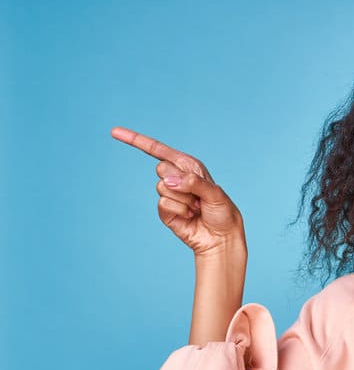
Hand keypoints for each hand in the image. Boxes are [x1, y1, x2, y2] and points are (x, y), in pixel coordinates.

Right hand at [111, 126, 245, 255]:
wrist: (221, 237)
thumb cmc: (222, 212)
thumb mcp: (215, 193)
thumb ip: (194, 183)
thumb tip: (168, 182)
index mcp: (188, 166)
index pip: (158, 150)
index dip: (136, 140)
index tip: (114, 132)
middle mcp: (177, 177)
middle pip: (160, 168)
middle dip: (180, 182)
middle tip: (197, 195)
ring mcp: (169, 194)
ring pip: (162, 187)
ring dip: (183, 199)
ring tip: (196, 207)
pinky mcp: (165, 211)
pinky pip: (163, 204)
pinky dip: (179, 210)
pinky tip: (189, 216)